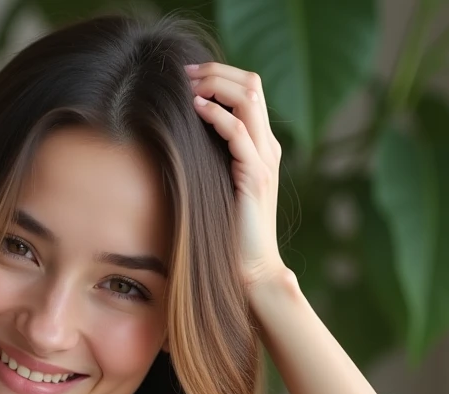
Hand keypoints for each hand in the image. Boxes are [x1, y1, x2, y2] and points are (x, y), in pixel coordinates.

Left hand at [186, 62, 291, 294]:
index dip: (221, 74)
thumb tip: (180, 133)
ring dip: (215, 85)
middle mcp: (269, 146)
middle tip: (185, 73)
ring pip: (249, 99)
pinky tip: (196, 110)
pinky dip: (217, 114)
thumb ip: (211, 157)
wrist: (251, 266)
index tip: (188, 75)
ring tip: (189, 85)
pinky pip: (238, 132)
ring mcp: (266, 159)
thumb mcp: (218, 183)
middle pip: (252, 84)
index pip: (250, 89)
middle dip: (216, 72)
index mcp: (262, 145)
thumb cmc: (228, 230)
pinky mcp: (256, 175)